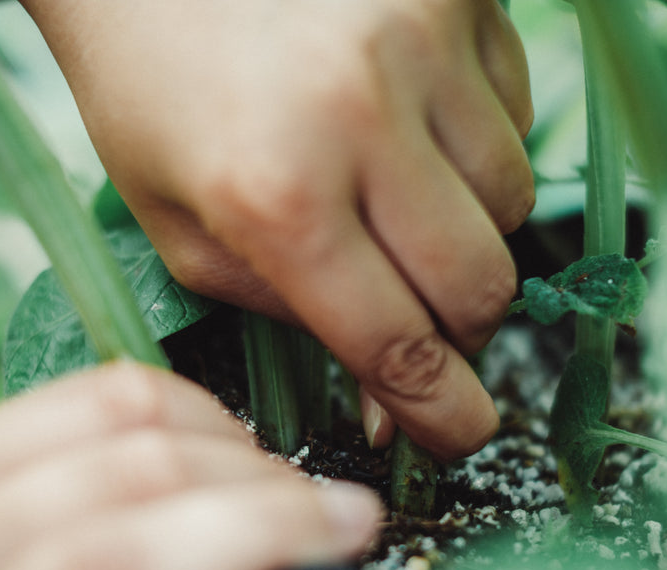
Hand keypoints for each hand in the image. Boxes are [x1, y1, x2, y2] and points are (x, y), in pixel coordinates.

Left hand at [0, 363, 381, 569]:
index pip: (115, 565)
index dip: (252, 533)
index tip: (346, 524)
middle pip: (131, 470)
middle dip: (257, 482)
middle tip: (320, 508)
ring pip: (112, 408)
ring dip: (221, 434)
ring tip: (267, 475)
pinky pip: (76, 396)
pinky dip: (163, 409)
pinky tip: (201, 445)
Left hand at [19, 0, 534, 458]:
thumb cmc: (153, 92)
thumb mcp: (184, 230)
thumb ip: (291, 315)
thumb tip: (393, 391)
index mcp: (275, 193)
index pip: (398, 343)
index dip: (442, 410)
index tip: (463, 432)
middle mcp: (363, 114)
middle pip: (481, 284)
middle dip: (462, 329)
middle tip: (427, 322)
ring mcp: (425, 40)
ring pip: (512, 201)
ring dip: (468, 229)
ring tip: (397, 195)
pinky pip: (513, 116)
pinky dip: (476, 145)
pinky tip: (414, 122)